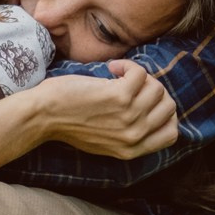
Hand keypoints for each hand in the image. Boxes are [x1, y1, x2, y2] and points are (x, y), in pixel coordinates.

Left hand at [37, 62, 178, 158]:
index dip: (165, 113)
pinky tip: (112, 68)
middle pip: (168, 106)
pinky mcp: (119, 96)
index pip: (171, 133)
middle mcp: (134, 136)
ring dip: (139, 75)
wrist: (43, 116)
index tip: (148, 100)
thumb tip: (151, 111)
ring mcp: (129, 117)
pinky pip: (140, 73)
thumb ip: (127, 134)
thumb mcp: (103, 140)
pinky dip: (128, 65)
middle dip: (152, 89)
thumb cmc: (68, 122)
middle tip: (131, 83)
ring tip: (117, 74)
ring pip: (156, 87)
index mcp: (132, 150)